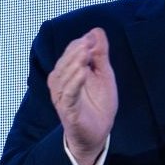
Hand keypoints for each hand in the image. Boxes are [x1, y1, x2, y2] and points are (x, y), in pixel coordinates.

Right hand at [47, 28, 117, 164]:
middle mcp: (60, 83)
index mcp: (68, 72)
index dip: (81, 44)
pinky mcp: (67, 110)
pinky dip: (74, 82)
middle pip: (65, 63)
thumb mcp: (103, 74)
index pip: (70, 52)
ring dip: (74, 64)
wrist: (97, 133)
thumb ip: (99, 54)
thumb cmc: (98, 103)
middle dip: (76, 51)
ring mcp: (62, 97)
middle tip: (88, 43)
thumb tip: (96, 31)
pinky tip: (83, 73)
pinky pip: (68, 94)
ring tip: (85, 54)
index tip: (92, 38)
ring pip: (64, 77)